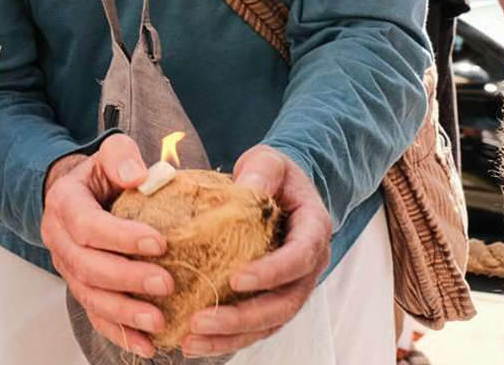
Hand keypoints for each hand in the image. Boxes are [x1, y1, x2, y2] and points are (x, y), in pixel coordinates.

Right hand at [40, 135, 173, 359]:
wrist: (82, 193)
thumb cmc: (102, 174)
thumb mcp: (110, 152)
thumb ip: (122, 157)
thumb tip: (138, 176)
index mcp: (64, 204)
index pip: (87, 225)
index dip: (121, 237)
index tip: (160, 243)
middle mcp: (59, 239)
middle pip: (87, 266)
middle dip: (127, 279)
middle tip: (166, 283)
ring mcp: (67, 268)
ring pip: (89, 296)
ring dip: (124, 313)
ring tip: (159, 321)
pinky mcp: (81, 288)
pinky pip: (95, 316)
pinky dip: (119, 334)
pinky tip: (146, 346)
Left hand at [177, 145, 332, 357]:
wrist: (281, 188)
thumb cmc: (273, 174)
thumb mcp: (269, 161)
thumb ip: (261, 172)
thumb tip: (246, 190)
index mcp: (313, 230)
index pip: (298, 258)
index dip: (271, 272)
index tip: (236, 279)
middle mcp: (309, 266)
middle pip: (284, 304)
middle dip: (243, 318)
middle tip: (201, 321)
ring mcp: (292, 286)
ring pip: (269, 323)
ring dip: (230, 336)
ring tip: (190, 341)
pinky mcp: (272, 297)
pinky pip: (254, 326)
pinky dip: (226, 337)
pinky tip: (193, 343)